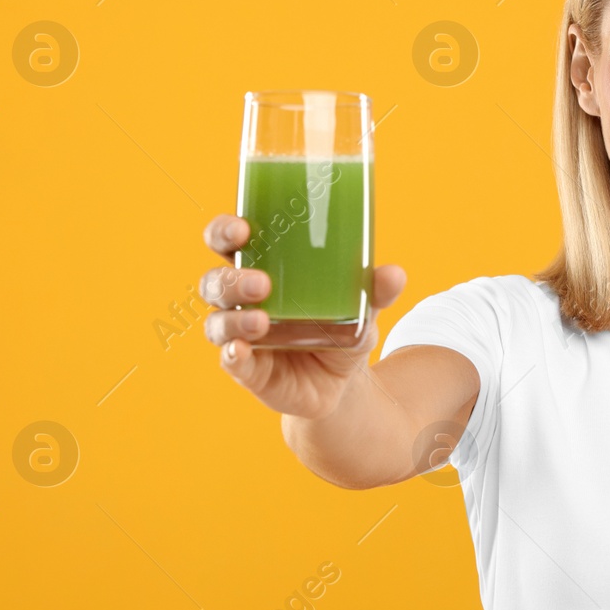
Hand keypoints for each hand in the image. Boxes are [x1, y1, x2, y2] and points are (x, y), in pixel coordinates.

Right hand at [198, 214, 406, 418]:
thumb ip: (375, 290)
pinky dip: (232, 354)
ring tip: (261, 321)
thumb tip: (394, 274)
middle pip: (215, 281)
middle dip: (231, 279)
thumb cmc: (341, 327)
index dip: (225, 232)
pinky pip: (229, 360)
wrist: (342, 382)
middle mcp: (242, 300)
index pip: (228, 242)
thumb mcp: (362, 307)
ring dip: (234, 319)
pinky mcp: (247, 369)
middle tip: (262, 282)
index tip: (243, 228)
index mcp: (262, 267)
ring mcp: (240, 335)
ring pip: (217, 321)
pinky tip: (240, 351)